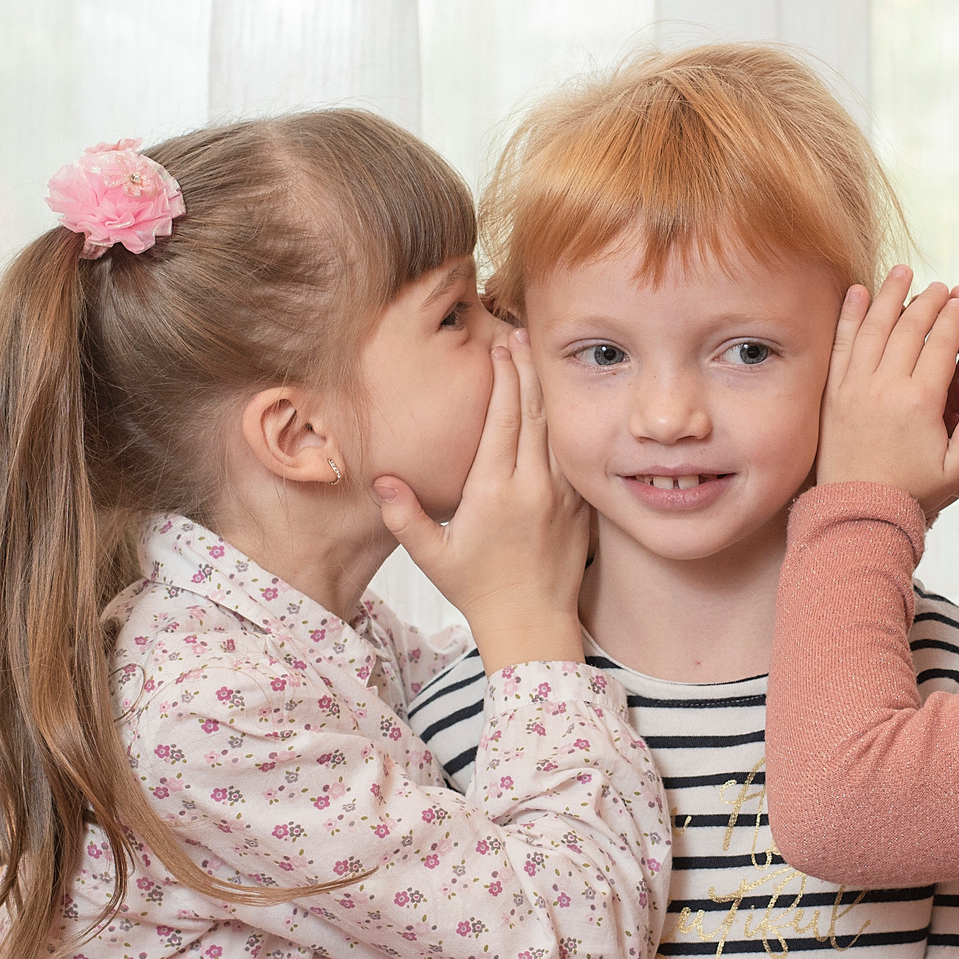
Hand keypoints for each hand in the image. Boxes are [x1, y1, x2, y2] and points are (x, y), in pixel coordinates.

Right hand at [373, 330, 589, 669]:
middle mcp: (532, 486)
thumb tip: (379, 481)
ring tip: (538, 355)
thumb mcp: (432, 557)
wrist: (533, 624)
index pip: (502, 419)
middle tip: (519, 334)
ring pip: (556, 427)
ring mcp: (561, 494)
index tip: (498, 347)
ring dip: (547, 388)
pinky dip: (565, 421)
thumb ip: (403, 517)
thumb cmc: (478, 590)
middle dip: (526, 368)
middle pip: (533, 411)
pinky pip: (572, 452)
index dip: (502, 378)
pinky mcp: (579, 504)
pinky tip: (560, 402)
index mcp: (493, 492)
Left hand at [816, 266, 958, 516]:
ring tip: (901, 272)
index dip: (953, 317)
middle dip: (927, 301)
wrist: (857, 513)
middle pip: (908, 329)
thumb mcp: (958, 469)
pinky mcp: (833, 394)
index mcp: (920, 401)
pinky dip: (849, 316)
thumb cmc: (912, 494)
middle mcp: (885, 386)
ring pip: (873, 328)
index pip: (939, 344)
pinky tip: (856, 293)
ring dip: (888, 296)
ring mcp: (855, 387)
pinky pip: (841, 345)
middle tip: (940, 285)